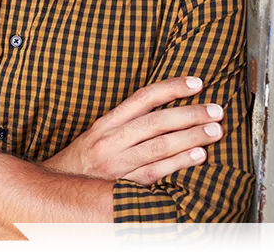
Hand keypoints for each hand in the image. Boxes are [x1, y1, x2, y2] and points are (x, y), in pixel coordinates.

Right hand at [43, 77, 223, 185]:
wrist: (57, 189)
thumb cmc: (85, 160)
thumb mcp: (99, 133)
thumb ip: (127, 121)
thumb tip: (165, 106)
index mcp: (107, 122)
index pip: (144, 97)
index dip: (171, 87)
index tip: (197, 83)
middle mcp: (112, 140)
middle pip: (156, 121)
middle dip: (190, 113)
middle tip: (216, 110)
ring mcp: (117, 164)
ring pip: (159, 146)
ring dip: (190, 137)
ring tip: (215, 130)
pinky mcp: (123, 187)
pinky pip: (156, 173)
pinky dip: (179, 163)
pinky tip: (198, 156)